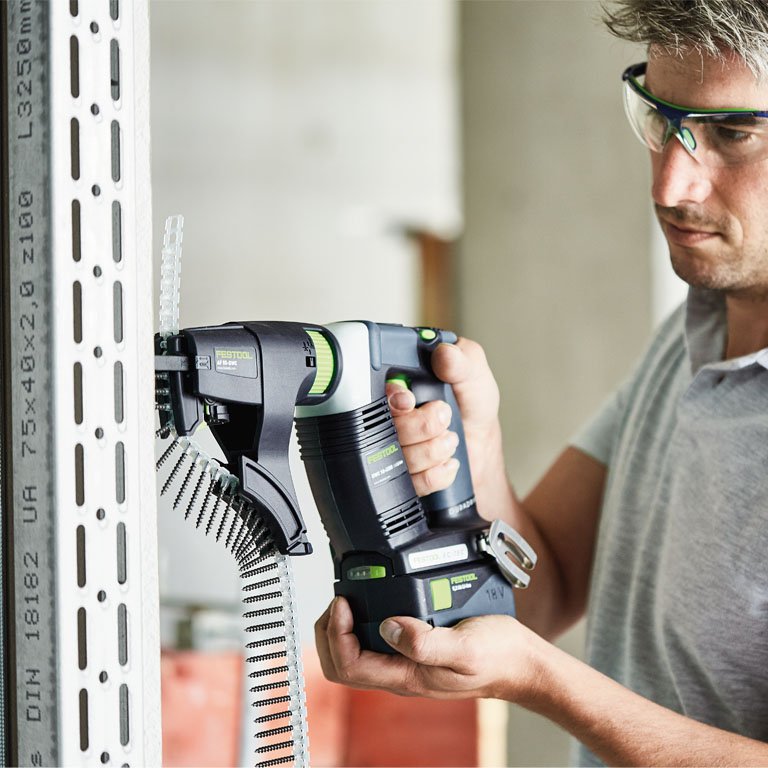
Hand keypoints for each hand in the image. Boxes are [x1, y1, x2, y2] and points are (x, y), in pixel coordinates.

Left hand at [314, 596, 541, 702]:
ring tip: (349, 597)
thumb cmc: (497, 658)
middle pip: (341, 664)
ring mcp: (405, 663)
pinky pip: (374, 642)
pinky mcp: (413, 650)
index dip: (337, 634)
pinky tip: (373, 601)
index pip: (349, 666)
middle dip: (329, 631)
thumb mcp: (465, 648)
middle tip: (340, 599)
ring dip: (341, 627)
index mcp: (406, 677)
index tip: (344, 602)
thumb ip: (426, 642)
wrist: (519, 662)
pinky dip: (363, 621)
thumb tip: (388, 627)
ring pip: (354, 654)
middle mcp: (400, 672)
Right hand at [387, 338, 501, 497]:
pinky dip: (435, 473)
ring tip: (449, 440)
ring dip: (432, 450)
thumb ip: (463, 360)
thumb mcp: (474, 376)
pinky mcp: (404, 476)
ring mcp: (396, 448)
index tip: (410, 399)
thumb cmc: (473, 409)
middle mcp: (394, 418)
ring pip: (396, 457)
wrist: (482, 449)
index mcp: (402, 388)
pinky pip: (409, 482)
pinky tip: (446, 462)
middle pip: (382, 427)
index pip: (376, 392)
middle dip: (421, 426)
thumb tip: (444, 353)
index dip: (392, 399)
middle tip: (444, 417)